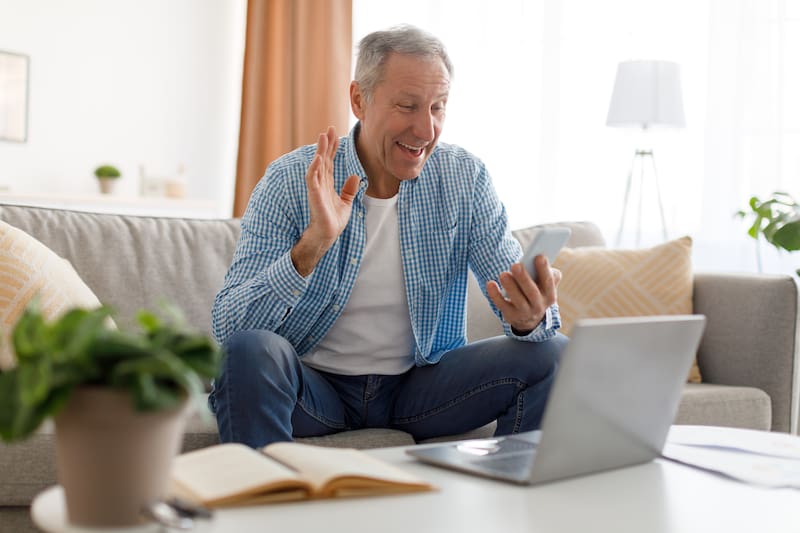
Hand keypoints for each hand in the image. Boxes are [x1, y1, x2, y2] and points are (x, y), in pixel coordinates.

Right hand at [291, 126, 359, 275]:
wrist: (328, 235)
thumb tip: (354, 176)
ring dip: (320, 151)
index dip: (332, 148)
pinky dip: (315, 168)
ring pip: (317, 166)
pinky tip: (319, 158)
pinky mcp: (314, 196)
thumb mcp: (346, 202)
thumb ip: (349, 189)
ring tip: (323, 137)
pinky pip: (313, 179)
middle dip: (326, 144)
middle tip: (329, 129)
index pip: (329, 162)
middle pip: (323, 160)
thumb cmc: (333, 221)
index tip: (335, 134)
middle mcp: (321, 183)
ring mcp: (316, 189)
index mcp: (327, 183)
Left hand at [486, 255, 561, 334]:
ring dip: (510, 286)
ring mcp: (525, 312)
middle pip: (532, 292)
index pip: (548, 281)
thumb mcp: (545, 285)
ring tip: (503, 274)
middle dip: (524, 278)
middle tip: (515, 265)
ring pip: (518, 300)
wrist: (530, 319)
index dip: (544, 269)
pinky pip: (502, 305)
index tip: (539, 256)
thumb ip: (546, 272)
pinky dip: (495, 295)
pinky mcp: (511, 315)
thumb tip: (540, 257)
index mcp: (549, 295)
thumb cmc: (536, 293)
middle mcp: (539, 305)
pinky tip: (491, 284)